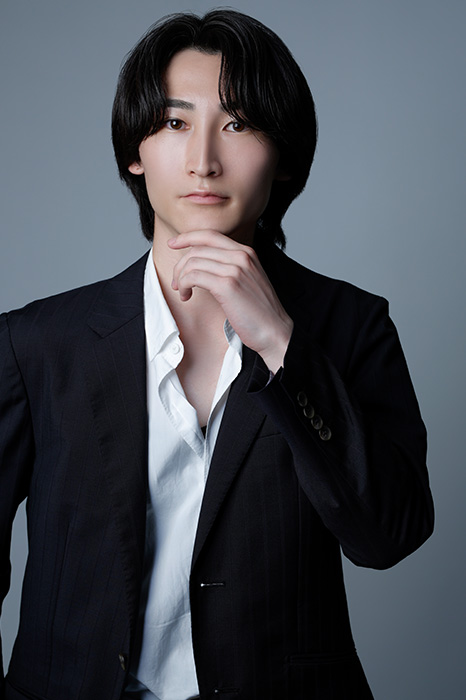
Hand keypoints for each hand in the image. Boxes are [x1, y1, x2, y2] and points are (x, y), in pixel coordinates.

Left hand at [168, 231, 292, 372]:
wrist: (275, 331)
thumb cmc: (260, 312)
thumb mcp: (248, 281)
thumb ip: (231, 268)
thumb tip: (204, 266)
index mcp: (247, 253)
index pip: (210, 235)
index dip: (187, 237)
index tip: (173, 244)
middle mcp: (241, 256)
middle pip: (198, 248)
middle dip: (180, 265)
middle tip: (177, 282)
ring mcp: (235, 269)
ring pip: (193, 262)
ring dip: (181, 278)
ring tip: (183, 292)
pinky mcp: (227, 285)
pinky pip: (193, 276)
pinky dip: (184, 285)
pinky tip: (187, 296)